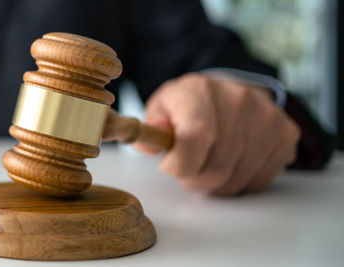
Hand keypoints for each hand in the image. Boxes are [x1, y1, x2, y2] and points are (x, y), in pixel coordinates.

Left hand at [134, 73, 299, 195]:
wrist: (229, 90)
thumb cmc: (190, 105)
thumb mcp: (161, 108)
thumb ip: (151, 129)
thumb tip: (150, 146)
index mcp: (200, 91)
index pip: (195, 138)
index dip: (180, 164)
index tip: (170, 165)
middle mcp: (239, 100)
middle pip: (216, 169)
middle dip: (195, 179)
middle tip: (188, 169)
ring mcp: (267, 118)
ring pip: (236, 181)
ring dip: (216, 184)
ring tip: (208, 164)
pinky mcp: (285, 136)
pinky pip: (258, 181)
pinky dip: (240, 182)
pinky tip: (231, 163)